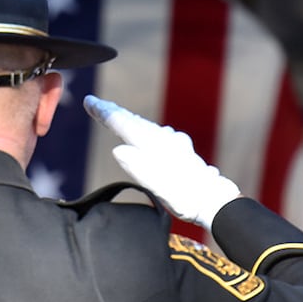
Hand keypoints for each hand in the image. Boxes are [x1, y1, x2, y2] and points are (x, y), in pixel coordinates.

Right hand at [84, 94, 240, 229]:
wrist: (214, 201)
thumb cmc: (185, 197)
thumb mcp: (158, 187)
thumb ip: (138, 167)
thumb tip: (118, 149)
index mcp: (154, 144)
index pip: (123, 124)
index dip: (104, 112)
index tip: (89, 100)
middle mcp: (163, 138)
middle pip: (133, 121)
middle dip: (113, 112)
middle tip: (95, 103)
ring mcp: (173, 142)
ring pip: (145, 126)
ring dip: (128, 120)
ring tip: (115, 116)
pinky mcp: (180, 150)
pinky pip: (156, 134)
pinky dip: (143, 130)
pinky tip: (146, 135)